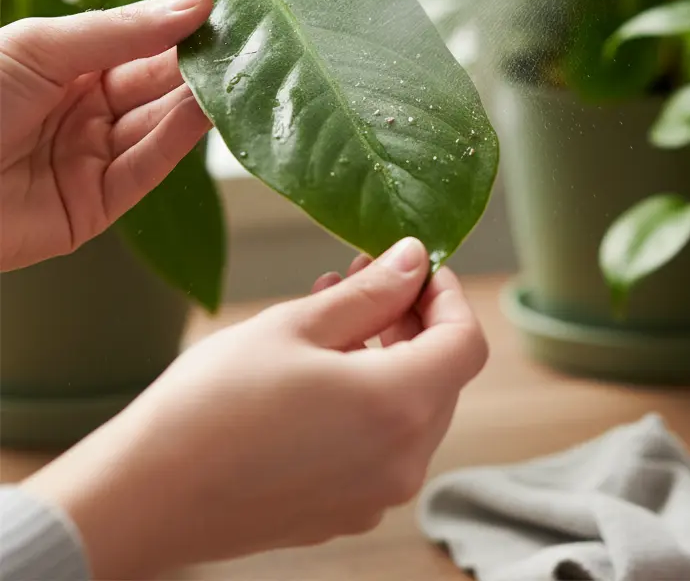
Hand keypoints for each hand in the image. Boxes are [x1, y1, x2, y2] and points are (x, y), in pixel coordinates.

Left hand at [0, 0, 212, 269]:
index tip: (227, 8)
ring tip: (239, 71)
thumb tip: (198, 0)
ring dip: (200, 99)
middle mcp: (84, 110)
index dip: (181, 27)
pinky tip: (208, 109)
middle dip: (199, 63)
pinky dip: (181, 140)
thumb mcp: (40, 47)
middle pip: (157, 85)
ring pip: (160, 125)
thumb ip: (124, 30)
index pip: (140, 44)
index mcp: (66, 66)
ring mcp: (91, 158)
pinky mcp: (95, 207)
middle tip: (248, 41)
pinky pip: (147, 169)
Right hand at [23, 238, 487, 577]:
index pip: (466, 341)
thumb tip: (414, 260)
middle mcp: (402, 461)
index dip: (448, 296)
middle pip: (442, 374)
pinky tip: (320, 364)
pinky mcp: (344, 510)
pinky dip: (367, 396)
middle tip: (366, 276)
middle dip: (413, 319)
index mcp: (399, 407)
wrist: (141, 499)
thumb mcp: (296, 326)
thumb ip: (371, 293)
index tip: (417, 268)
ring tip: (333, 310)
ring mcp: (374, 494)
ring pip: (411, 407)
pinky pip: (380, 442)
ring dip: (386, 353)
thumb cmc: (210, 405)